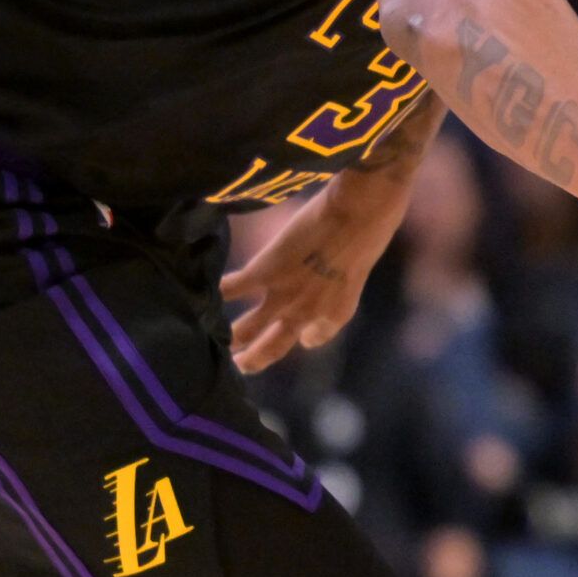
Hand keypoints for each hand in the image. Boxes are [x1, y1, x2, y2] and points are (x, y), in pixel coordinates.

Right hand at [220, 178, 403, 372]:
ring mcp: (284, 294)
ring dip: (232, 338)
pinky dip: (218, 291)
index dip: (304, 338)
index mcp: (338, 310)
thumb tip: (343, 255)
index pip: (315, 336)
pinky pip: (232, 288)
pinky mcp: (266, 271)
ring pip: (247, 330)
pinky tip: (205, 291)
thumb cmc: (372, 226)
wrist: (361, 212)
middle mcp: (309, 312)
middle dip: (255, 359)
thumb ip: (345, 268)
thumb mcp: (362, 257)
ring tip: (217, 341)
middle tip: (241, 364)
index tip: (300, 339)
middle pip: (275, 347)